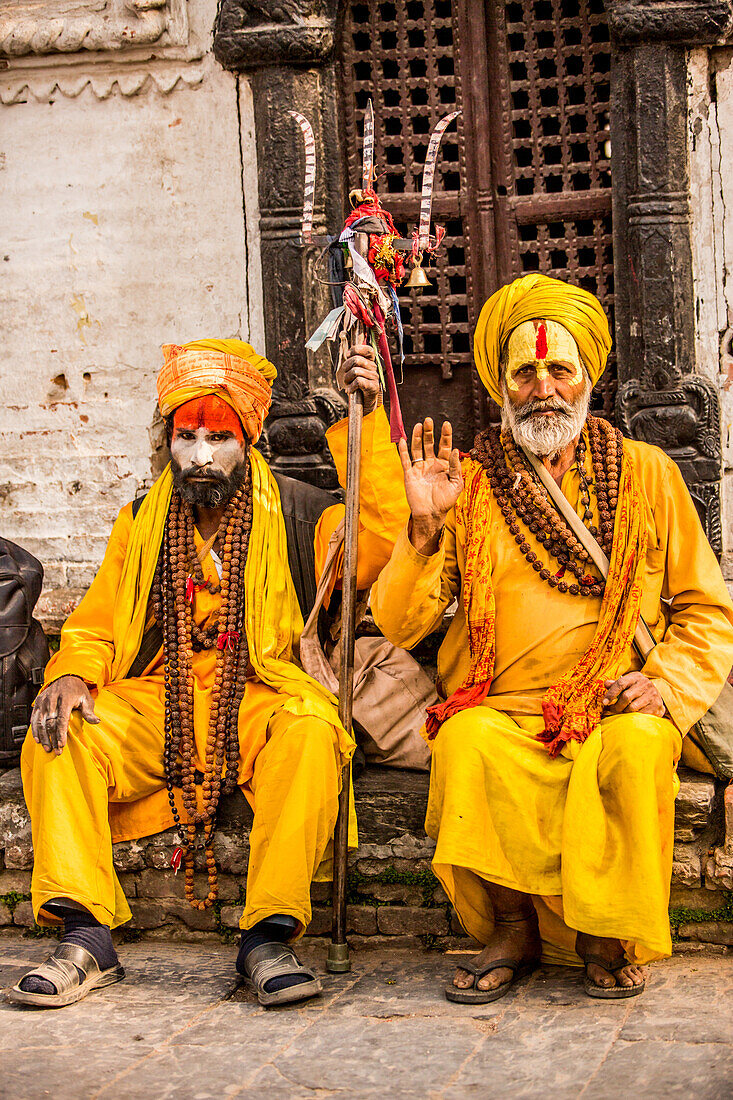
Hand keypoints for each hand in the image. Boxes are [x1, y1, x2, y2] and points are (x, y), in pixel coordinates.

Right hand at [30, 675, 98, 755]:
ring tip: (47, 748)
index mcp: (66, 698)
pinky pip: (34, 718)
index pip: (62, 718)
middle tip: (56, 751)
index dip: (61, 733)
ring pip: (40, 722)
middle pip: (50, 723)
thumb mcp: (87, 699)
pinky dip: (35, 730)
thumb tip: (97, 722)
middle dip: (53, 738)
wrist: (66, 676)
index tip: (62, 745)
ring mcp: (43, 701)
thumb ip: (89, 712)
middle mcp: (53, 699)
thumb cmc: (78, 690)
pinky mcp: (37, 702)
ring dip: (43, 737)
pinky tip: (38, 740)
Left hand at [342, 342, 380, 415]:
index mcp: (370, 363)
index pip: (368, 350)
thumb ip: (353, 362)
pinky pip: (358, 381)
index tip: (348, 355)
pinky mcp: (373, 387)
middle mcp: (373, 368)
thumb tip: (347, 354)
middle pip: (357, 359)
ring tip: (348, 384)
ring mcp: (374, 378)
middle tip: (345, 375)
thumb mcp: (355, 372)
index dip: (356, 349)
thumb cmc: (358, 387)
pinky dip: (351, 387)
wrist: (364, 404)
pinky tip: (350, 390)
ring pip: (355, 371)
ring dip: (347, 379)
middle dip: (346, 367)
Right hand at [399, 418, 462, 554]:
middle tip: (429, 420)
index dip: (446, 436)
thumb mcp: (456, 484)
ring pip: (417, 449)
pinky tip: (403, 440)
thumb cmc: (445, 501)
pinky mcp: (410, 474)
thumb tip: (455, 450)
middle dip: (429, 432)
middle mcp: (431, 464)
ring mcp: (420, 469)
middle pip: (429, 444)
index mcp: (444, 466)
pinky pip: (406, 460)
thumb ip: (455, 467)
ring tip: (419, 425)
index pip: (445, 446)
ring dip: (417, 437)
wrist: (431, 514)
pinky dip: (403, 451)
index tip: (446, 424)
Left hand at [602, 673, 665, 717]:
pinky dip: (633, 715)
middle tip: (612, 710)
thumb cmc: (637, 690)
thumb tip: (606, 684)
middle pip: (626, 697)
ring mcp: (652, 694)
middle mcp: (645, 683)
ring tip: (622, 711)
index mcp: (636, 676)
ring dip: (624, 711)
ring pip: (632, 707)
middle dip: (616, 706)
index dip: (611, 693)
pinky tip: (632, 714)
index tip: (604, 702)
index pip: (621, 683)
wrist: (658, 697)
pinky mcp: (656, 704)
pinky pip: (640, 713)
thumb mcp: (628, 684)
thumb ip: (616, 684)